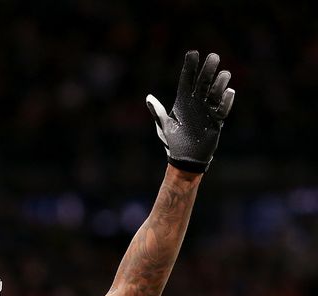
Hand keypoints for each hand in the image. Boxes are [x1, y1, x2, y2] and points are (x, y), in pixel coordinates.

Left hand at [145, 51, 234, 172]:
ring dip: (219, 84)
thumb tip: (149, 98)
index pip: (187, 80)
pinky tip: (229, 91)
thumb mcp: (164, 126)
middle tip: (213, 56)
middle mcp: (197, 103)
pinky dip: (226, 102)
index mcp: (183, 102)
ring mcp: (208, 111)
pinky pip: (222, 110)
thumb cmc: (174, 142)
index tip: (193, 53)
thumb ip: (158, 112)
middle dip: (207, 71)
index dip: (190, 67)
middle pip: (203, 84)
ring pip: (215, 94)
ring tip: (224, 74)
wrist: (185, 159)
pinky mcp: (216, 121)